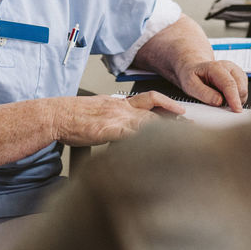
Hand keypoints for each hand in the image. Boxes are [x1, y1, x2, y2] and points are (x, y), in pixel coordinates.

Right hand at [53, 92, 184, 144]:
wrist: (57, 115)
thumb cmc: (73, 117)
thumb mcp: (98, 111)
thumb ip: (113, 119)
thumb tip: (122, 129)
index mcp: (119, 103)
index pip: (150, 100)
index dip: (168, 104)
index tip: (182, 111)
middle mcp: (122, 108)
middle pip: (156, 110)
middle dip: (176, 118)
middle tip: (193, 126)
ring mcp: (117, 118)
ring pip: (150, 122)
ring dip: (169, 130)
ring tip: (184, 137)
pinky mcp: (110, 130)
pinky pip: (134, 135)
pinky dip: (148, 142)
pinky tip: (159, 149)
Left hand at [175, 59, 248, 111]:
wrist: (195, 68)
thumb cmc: (192, 76)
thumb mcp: (190, 85)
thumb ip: (203, 93)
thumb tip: (218, 101)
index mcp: (216, 67)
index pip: (229, 83)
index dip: (234, 98)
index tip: (236, 110)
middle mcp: (228, 67)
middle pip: (240, 87)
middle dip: (234, 101)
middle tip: (220, 106)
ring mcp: (236, 71)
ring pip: (244, 90)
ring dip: (236, 99)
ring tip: (221, 98)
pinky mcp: (240, 76)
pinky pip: (244, 91)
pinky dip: (237, 97)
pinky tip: (226, 96)